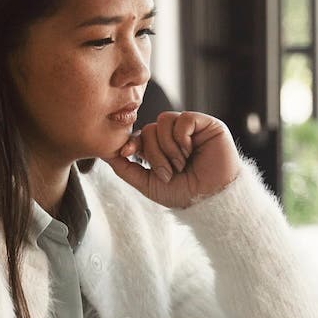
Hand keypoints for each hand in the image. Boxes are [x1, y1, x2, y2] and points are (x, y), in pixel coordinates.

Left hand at [101, 111, 240, 208]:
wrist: (211, 198)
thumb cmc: (183, 194)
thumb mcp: (148, 184)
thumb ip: (126, 169)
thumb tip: (106, 153)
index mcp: (160, 149)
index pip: (140, 135)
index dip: (132, 142)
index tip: (127, 153)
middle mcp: (174, 136)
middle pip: (149, 129)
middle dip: (155, 154)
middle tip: (169, 173)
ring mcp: (189, 129)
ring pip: (163, 121)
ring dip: (169, 147)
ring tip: (182, 164)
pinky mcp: (205, 124)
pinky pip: (183, 118)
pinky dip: (182, 137)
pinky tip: (190, 151)